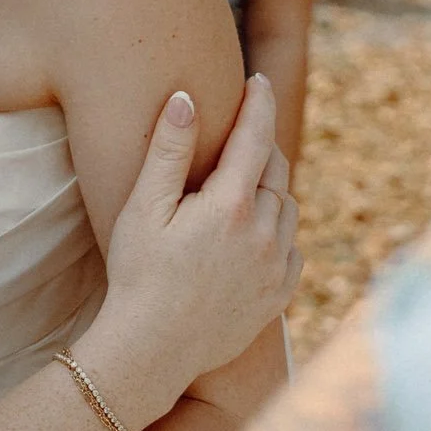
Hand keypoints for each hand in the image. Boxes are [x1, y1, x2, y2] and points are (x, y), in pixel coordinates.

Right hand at [76, 76, 300, 430]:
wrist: (152, 350)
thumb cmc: (138, 275)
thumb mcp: (143, 209)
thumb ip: (168, 151)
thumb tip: (186, 98)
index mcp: (230, 206)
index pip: (256, 137)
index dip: (259, 103)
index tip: (259, 80)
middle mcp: (264, 234)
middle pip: (276, 169)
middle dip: (261, 145)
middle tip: (243, 133)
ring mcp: (276, 267)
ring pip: (288, 208)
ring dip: (270, 188)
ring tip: (242, 185)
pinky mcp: (279, 295)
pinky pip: (292, 248)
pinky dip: (279, 230)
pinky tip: (253, 234)